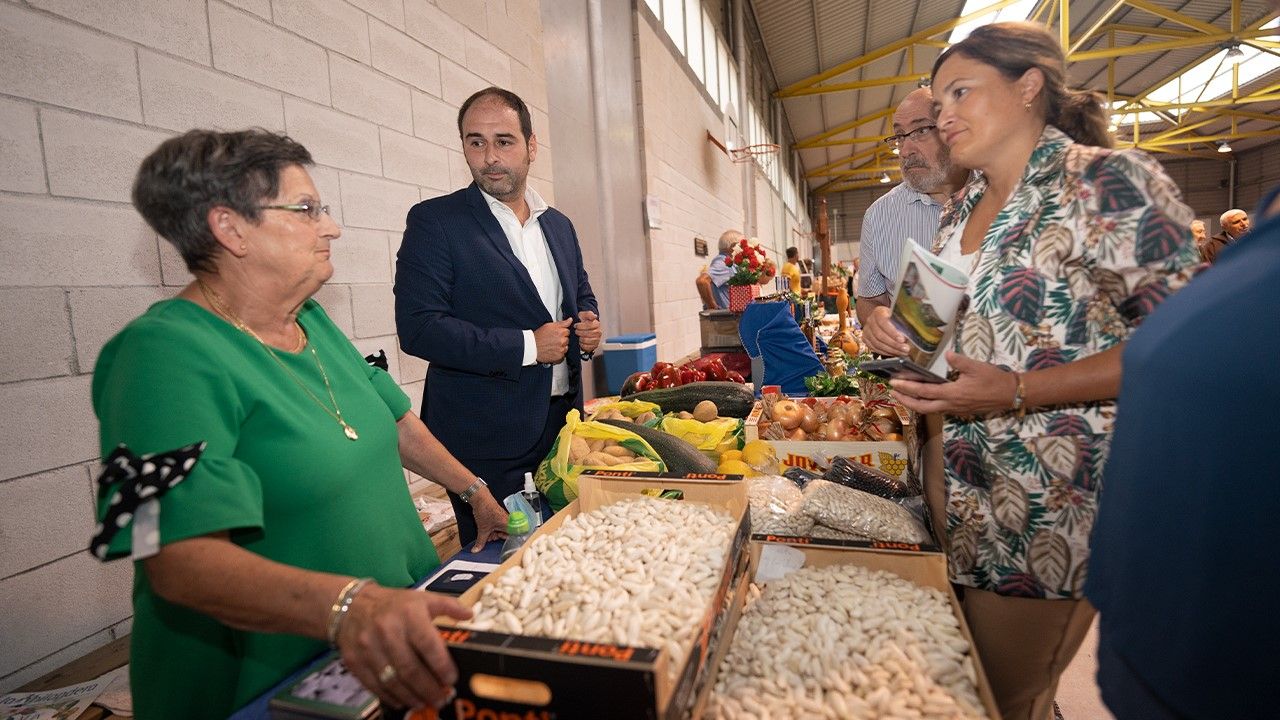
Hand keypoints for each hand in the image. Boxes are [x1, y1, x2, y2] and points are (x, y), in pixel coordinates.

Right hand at [337, 585, 471, 710]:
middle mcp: (387, 631)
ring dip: (412, 696)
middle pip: (410, 669)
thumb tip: (469, 615)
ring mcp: (368, 648)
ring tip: (425, 702)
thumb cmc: (394, 605)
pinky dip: (390, 697)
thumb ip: (448, 605)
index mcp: (409, 614)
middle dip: (429, 688)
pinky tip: (403, 700)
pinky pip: (374, 685)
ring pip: (393, 681)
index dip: (441, 666)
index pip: (428, 644)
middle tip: (442, 699)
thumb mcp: (422, 598)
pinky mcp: (355, 661)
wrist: (351, 605)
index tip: (452, 679)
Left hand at [469, 491, 507, 552]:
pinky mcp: (500, 517)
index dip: (507, 542)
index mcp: (508, 525)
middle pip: (506, 534)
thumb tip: (476, 550)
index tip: (500, 543)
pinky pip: (499, 526)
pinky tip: (487, 528)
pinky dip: (494, 529)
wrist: (480, 498)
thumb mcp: (482, 529)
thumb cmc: (485, 510)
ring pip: (502, 530)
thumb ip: (480, 541)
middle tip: (489, 537)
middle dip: (497, 537)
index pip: (514, 537)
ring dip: (494, 533)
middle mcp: (509, 522)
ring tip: (487, 533)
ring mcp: (505, 519)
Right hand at [534, 318, 572, 363]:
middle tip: (553, 340)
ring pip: (566, 347)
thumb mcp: (549, 325)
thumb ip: (562, 323)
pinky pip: (563, 354)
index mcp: (560, 331)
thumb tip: (570, 320)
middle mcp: (562, 340)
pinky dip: (559, 353)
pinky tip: (552, 350)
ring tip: (552, 346)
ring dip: (561, 346)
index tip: (556, 334)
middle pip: (567, 339)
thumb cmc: (538, 337)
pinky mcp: (559, 356)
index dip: (561, 332)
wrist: (532, 347)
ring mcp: (561, 349)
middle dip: (562, 339)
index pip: (567, 331)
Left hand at [574, 310, 601, 353]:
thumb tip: (595, 316)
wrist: (583, 330)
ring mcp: (597, 339)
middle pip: (589, 333)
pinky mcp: (594, 346)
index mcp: (597, 324)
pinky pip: (588, 347)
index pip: (589, 325)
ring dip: (581, 338)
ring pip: (588, 340)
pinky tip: (580, 342)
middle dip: (580, 332)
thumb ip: (588, 314)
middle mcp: (598, 332)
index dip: (581, 326)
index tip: (576, 325)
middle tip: (576, 331)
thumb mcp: (584, 315)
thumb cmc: (583, 322)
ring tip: (578, 336)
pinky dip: (582, 345)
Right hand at [861, 305, 909, 356]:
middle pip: (880, 335)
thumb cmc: (892, 316)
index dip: (893, 332)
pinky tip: (894, 353)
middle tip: (906, 349)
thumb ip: (903, 320)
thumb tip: (914, 330)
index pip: (883, 322)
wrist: (880, 318)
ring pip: (877, 344)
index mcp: (878, 312)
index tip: (903, 339)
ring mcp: (866, 331)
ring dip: (891, 350)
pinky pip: (875, 348)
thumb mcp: (898, 314)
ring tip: (902, 352)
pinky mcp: (866, 339)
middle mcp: (870, 321)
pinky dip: (885, 352)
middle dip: (894, 344)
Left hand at [889, 352, 1017, 415]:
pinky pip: (939, 410)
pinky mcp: (960, 411)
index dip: (907, 388)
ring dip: (915, 404)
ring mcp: (955, 410)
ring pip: (930, 410)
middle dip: (905, 401)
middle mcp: (951, 405)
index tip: (894, 383)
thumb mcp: (976, 367)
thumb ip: (959, 361)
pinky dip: (927, 405)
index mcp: (952, 393)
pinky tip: (924, 398)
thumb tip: (946, 354)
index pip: (924, 392)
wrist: (1010, 394)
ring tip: (904, 396)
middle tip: (893, 393)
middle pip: (922, 407)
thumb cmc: (994, 379)